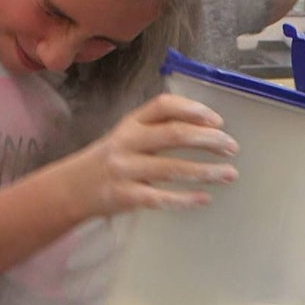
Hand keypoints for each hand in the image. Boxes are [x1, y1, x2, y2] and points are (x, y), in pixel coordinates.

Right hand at [70, 93, 239, 216]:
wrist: (72, 188)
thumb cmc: (113, 158)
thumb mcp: (130, 135)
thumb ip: (159, 128)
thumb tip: (208, 128)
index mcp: (131, 122)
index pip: (164, 105)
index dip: (193, 109)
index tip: (218, 120)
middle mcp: (127, 142)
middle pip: (174, 134)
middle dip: (208, 139)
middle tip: (232, 147)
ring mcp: (124, 170)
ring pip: (172, 169)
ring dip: (206, 171)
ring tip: (230, 174)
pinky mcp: (124, 196)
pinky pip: (160, 198)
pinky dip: (185, 199)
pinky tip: (205, 198)